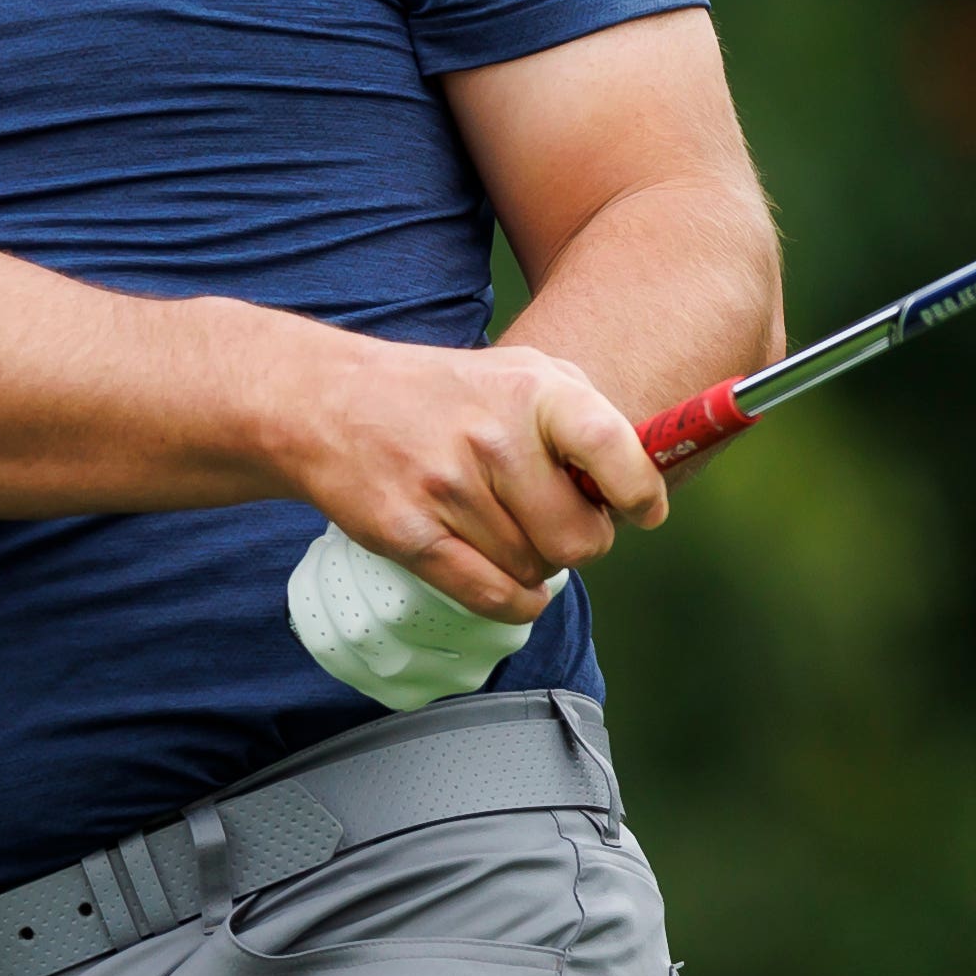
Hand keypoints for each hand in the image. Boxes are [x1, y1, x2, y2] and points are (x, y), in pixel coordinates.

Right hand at [270, 337, 667, 622]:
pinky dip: (515, 601)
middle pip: (580, 539)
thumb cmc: (446, 395)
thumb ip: (589, 420)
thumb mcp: (523, 374)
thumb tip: (644, 485)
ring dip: (532, 564)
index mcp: (533, 391)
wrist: (331, 402)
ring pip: (535, 573)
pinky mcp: (410, 534)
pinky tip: (507, 578)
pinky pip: (494, 597)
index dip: (640, 493)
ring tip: (505, 526)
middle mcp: (493, 438)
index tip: (640, 508)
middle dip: (580, 542)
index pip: (615, 450)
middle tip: (556, 520)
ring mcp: (448, 489)